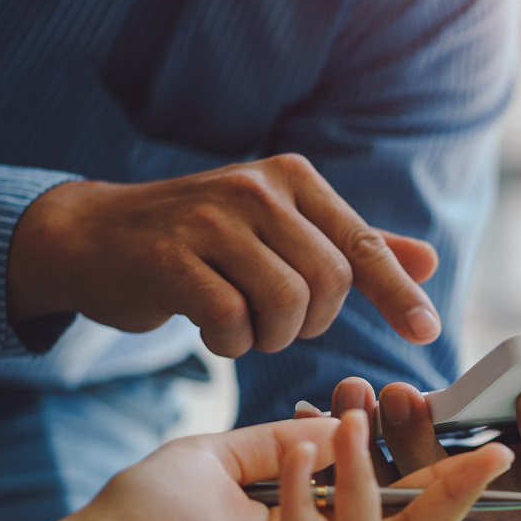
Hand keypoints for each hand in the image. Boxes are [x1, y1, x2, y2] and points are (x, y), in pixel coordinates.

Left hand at [0, 413, 511, 520]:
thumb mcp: (223, 459)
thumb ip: (285, 442)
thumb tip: (342, 423)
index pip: (389, 512)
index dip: (433, 479)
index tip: (471, 441)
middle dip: (453, 496)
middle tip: (490, 453)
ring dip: (365, 480)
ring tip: (351, 425)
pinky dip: (310, 511)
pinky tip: (298, 466)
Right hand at [7, 154, 442, 355]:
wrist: (92, 236)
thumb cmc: (200, 240)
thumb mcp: (279, 230)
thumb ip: (351, 245)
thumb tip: (428, 261)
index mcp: (292, 178)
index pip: (362, 246)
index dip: (397, 294)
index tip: (427, 332)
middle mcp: (256, 189)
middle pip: (329, 285)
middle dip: (311, 323)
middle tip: (277, 321)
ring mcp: (210, 219)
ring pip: (286, 306)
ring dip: (270, 335)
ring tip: (241, 322)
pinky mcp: (169, 257)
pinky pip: (231, 321)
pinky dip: (229, 342)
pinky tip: (211, 328)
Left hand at [297, 371, 520, 520]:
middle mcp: (482, 505)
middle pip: (454, 476)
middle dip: (429, 435)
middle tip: (409, 393)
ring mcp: (425, 508)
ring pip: (391, 480)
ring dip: (369, 436)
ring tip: (356, 391)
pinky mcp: (374, 503)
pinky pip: (345, 474)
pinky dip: (325, 439)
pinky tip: (305, 404)